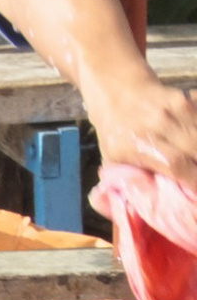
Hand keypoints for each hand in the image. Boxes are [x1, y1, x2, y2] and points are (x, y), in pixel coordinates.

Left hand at [88, 75, 196, 201]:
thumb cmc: (115, 132)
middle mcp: (157, 124)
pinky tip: (192, 143)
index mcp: (136, 144)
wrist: (115, 88)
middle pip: (195, 146)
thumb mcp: (110, 160)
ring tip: (195, 164)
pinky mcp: (184, 98)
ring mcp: (173, 107)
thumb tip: (135, 212)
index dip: (195, 180)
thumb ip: (123, 185)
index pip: (175, 164)